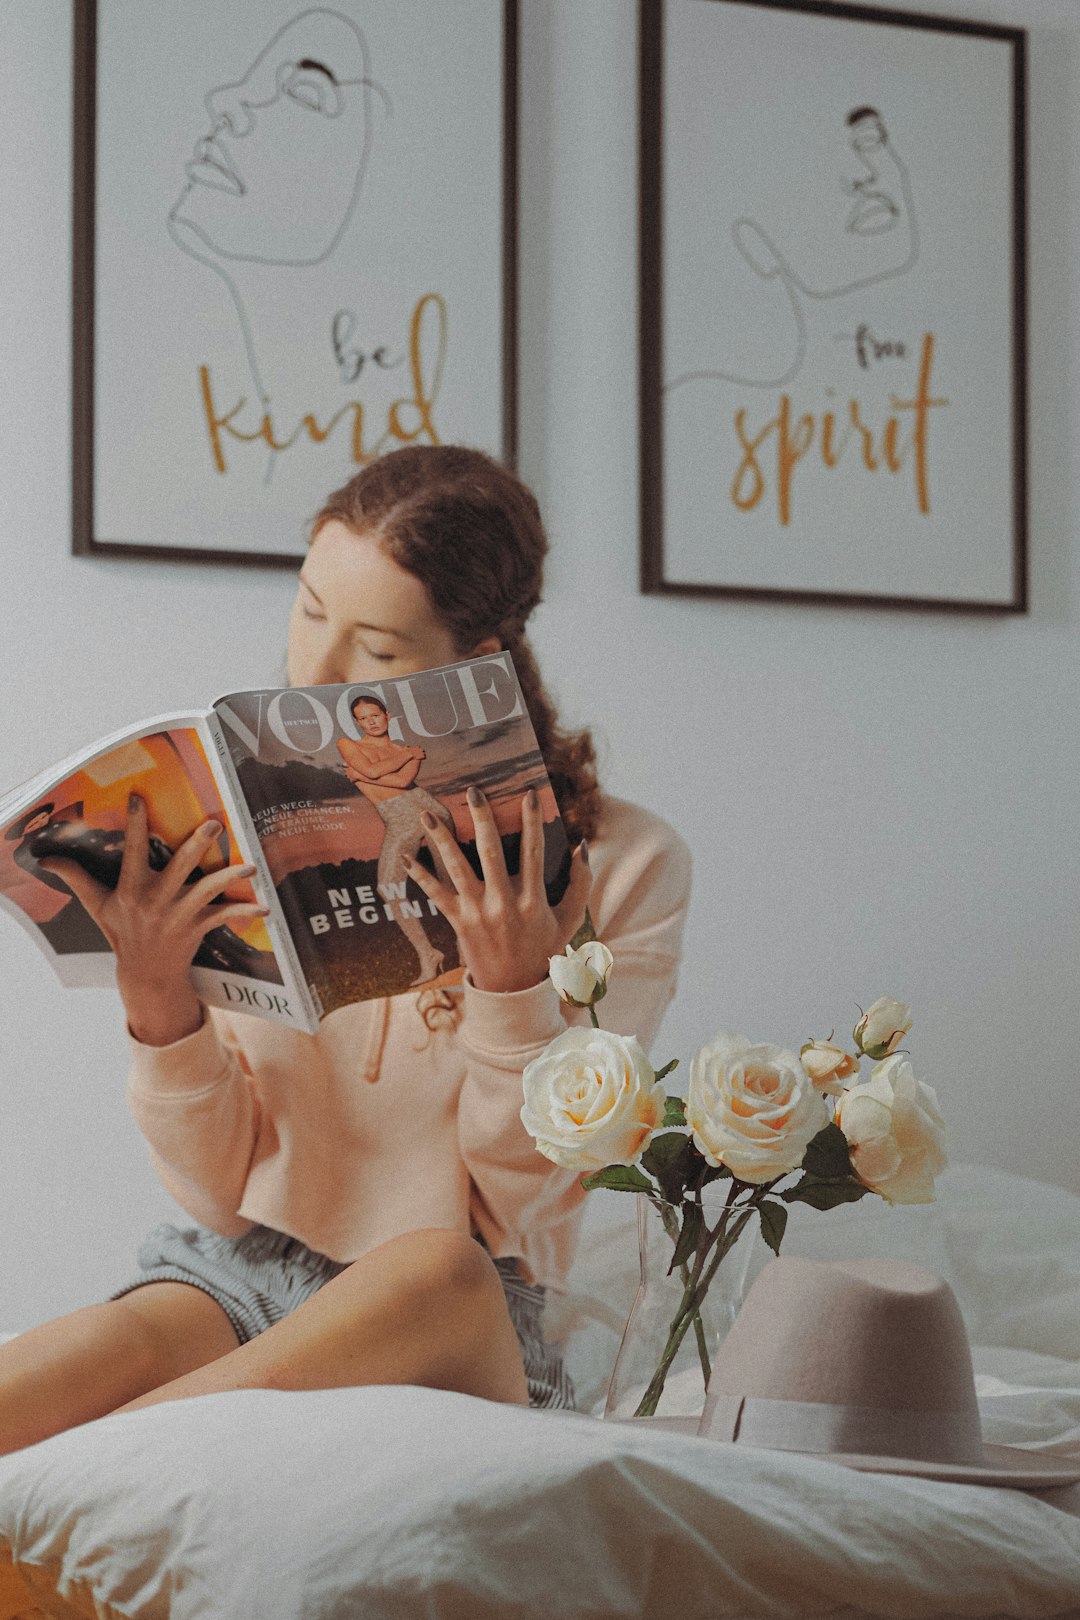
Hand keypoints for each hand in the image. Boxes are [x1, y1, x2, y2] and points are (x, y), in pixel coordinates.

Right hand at [37, 794, 268, 1044]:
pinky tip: (263, 906)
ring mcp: (179, 915)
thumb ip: (77, 879)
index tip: (138, 798)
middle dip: (197, 844)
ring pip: (208, 891)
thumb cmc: (122, 933)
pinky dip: (244, 911)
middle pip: (180, 866)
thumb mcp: (97, 907)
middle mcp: (156, 900)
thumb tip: (44, 859)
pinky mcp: (197, 928)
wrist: (146, 974)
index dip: (134, 824)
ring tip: (251, 865)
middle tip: (215, 823)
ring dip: (230, 877)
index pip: (132, 851)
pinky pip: (224, 916)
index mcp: (131, 890)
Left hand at [402, 786, 590, 994]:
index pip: (533, 852)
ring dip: (441, 839)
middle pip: (490, 852)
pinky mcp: (458, 923)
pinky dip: (420, 875)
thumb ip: (581, 883)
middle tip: (473, 791)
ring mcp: (478, 913)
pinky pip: (436, 894)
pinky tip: (406, 855)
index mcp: (533, 900)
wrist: (513, 990)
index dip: (531, 821)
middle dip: (482, 819)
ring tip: (427, 813)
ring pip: (456, 868)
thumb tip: (582, 845)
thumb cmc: (544, 950)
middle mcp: (503, 903)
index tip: (528, 794)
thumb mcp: (570, 920)